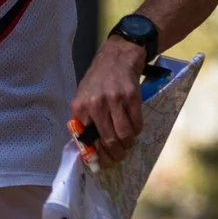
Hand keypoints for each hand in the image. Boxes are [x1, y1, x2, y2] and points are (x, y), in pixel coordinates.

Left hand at [68, 36, 147, 166]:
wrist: (117, 56)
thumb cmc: (98, 79)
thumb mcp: (83, 96)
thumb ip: (84, 120)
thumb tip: (88, 149)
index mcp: (80, 107)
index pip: (87, 140)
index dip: (97, 156)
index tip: (103, 163)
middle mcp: (96, 104)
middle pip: (109, 141)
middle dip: (115, 155)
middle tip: (119, 157)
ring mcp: (115, 100)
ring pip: (125, 135)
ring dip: (128, 145)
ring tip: (127, 144)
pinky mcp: (132, 97)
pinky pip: (137, 124)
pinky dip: (136, 131)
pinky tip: (133, 128)